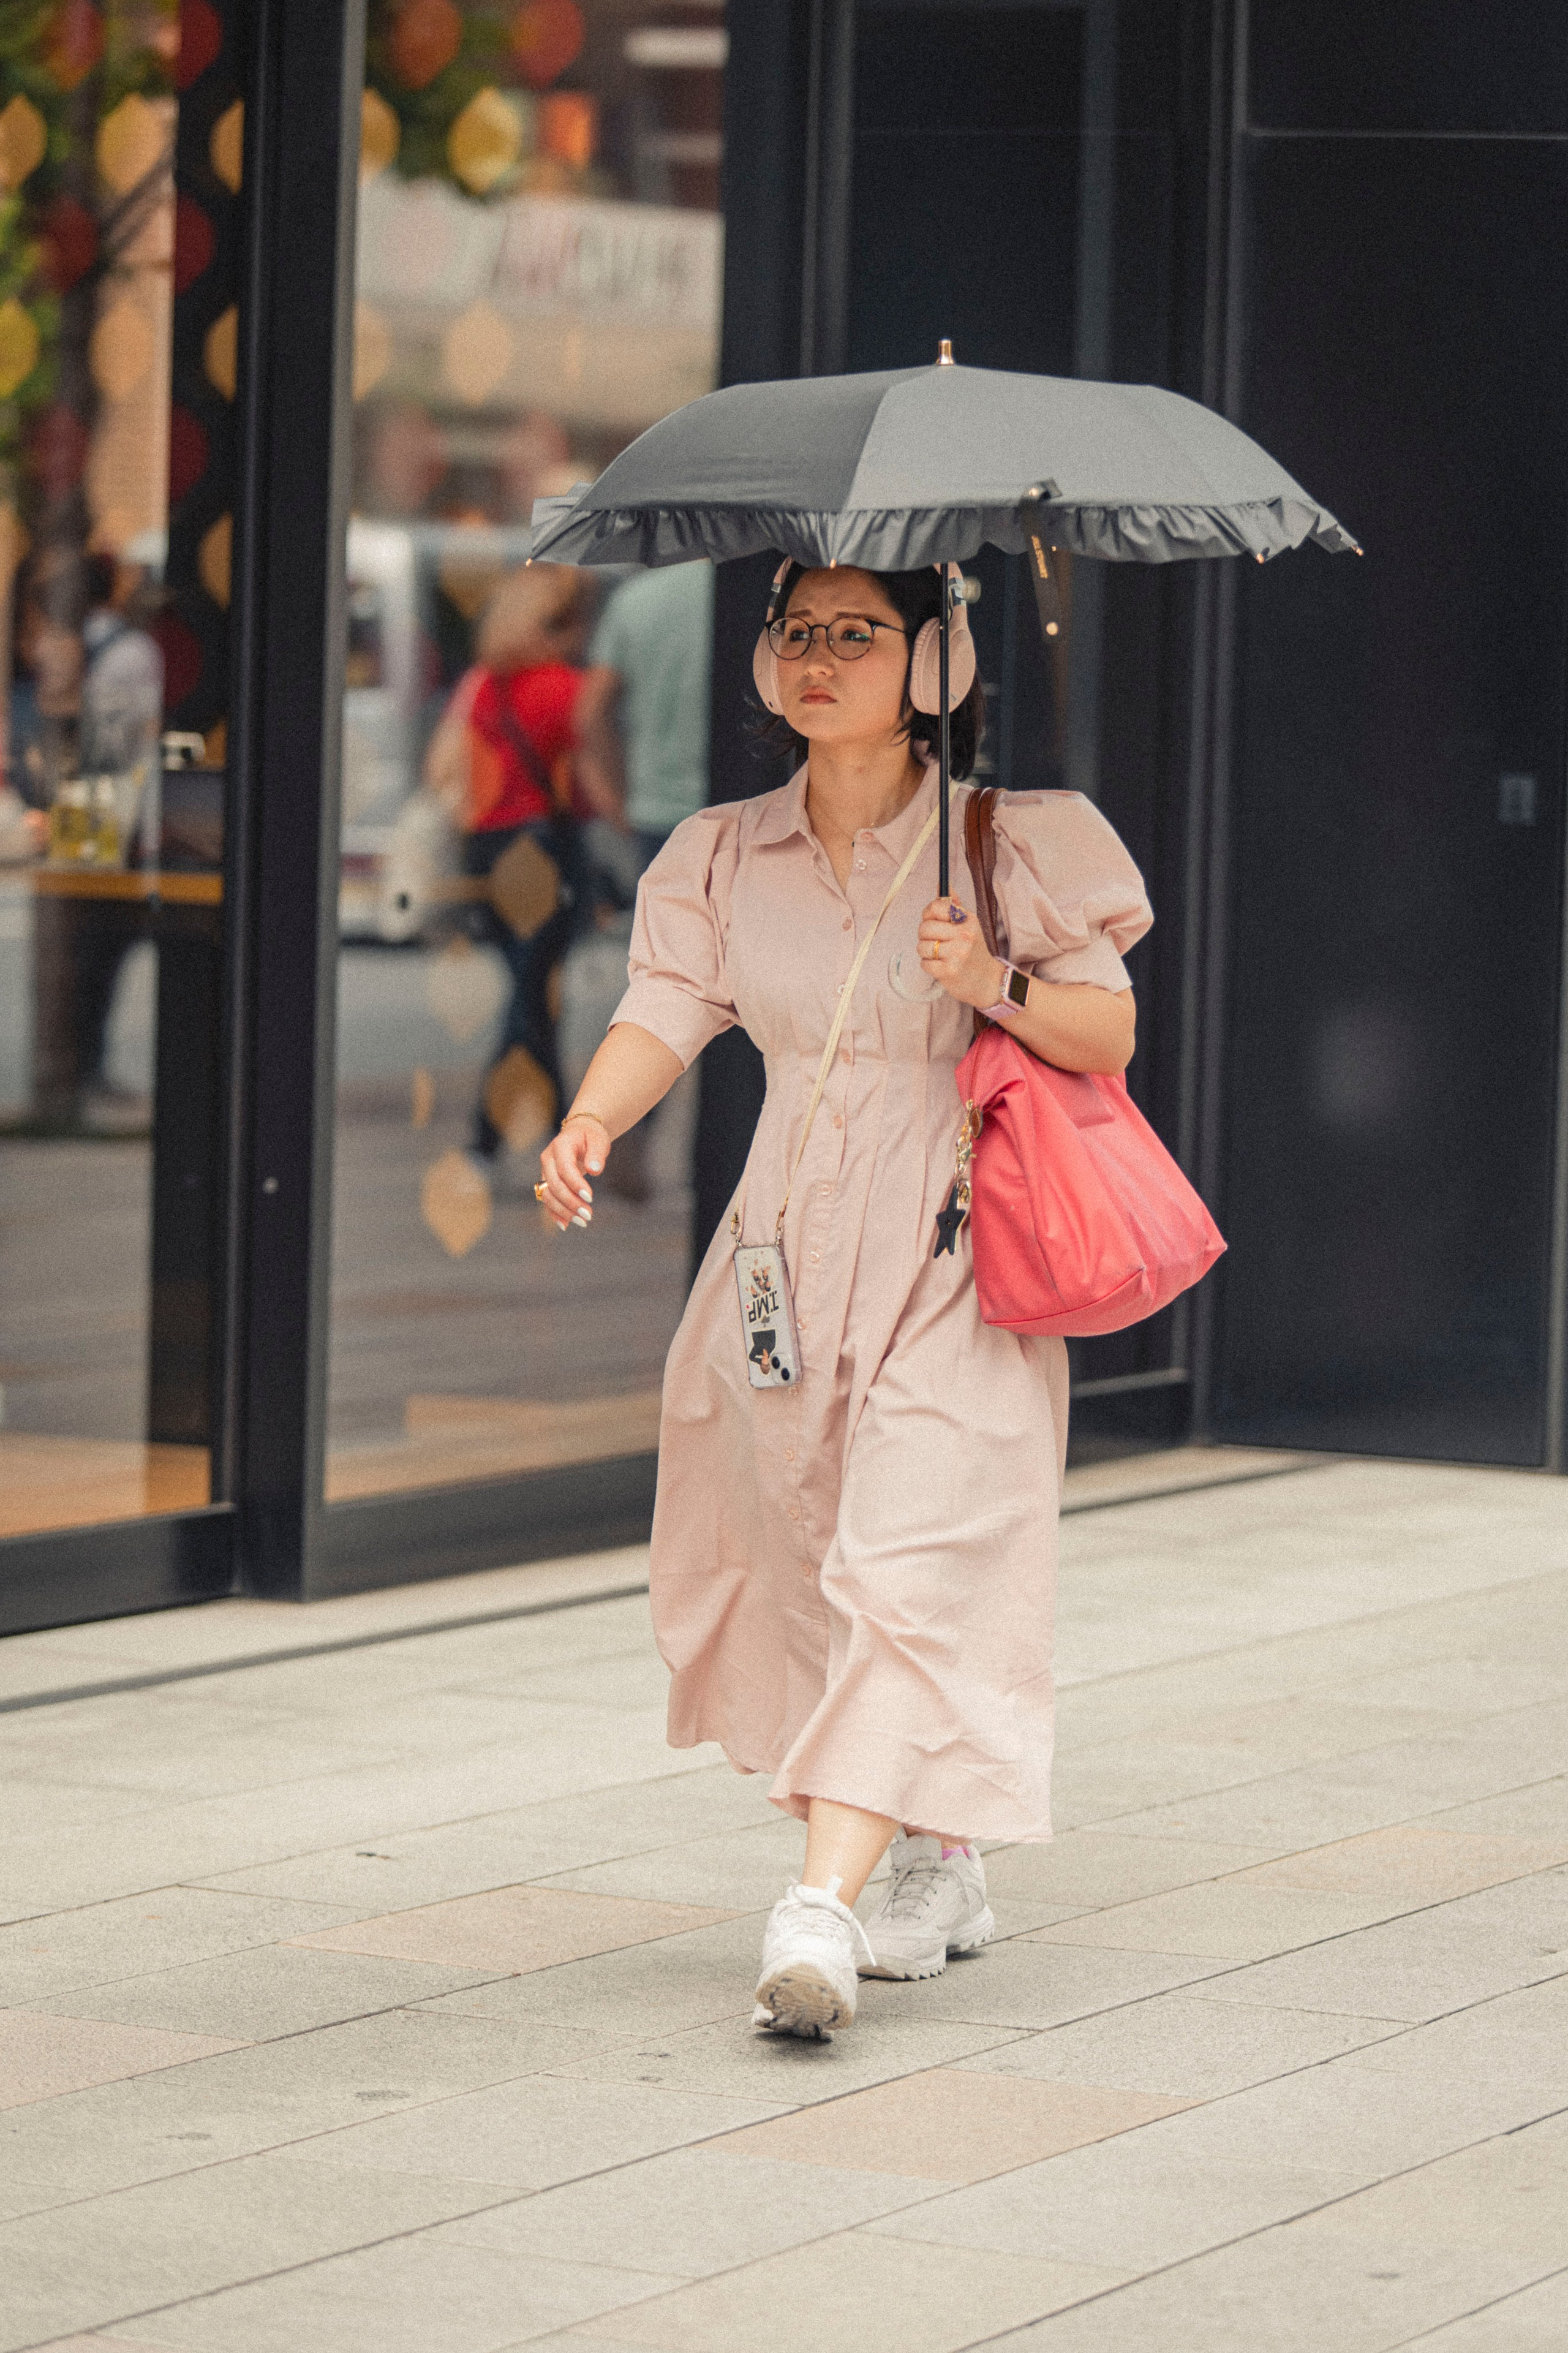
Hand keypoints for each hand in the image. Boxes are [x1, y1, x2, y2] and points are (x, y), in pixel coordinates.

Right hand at [536, 1114, 605, 1230]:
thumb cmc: (590, 1136)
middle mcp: (548, 1159)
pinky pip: (547, 1199)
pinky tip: (565, 1224)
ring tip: (582, 1221)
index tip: (590, 1198)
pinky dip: (554, 1213)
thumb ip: (597, 1154)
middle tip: (588, 1215)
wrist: (579, 1132)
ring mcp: (545, 1171)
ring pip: (548, 1195)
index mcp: (560, 1146)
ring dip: (563, 1211)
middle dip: (571, 1202)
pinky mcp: (547, 1181)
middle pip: (554, 1185)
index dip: (576, 1185)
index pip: (565, 1169)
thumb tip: (594, 1170)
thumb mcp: (599, 1140)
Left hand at [916, 897, 1002, 1010]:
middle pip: (924, 928)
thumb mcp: (968, 925)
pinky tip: (942, 966)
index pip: (936, 907)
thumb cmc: (973, 951)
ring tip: (941, 956)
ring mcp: (957, 954)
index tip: (933, 921)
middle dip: (925, 937)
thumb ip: (953, 906)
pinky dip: (929, 966)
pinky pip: (924, 964)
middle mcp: (964, 935)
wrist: (987, 981)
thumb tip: (941, 884)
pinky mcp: (949, 971)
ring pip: (922, 946)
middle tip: (938, 943)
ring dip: (927, 953)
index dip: (928, 915)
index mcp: (967, 920)